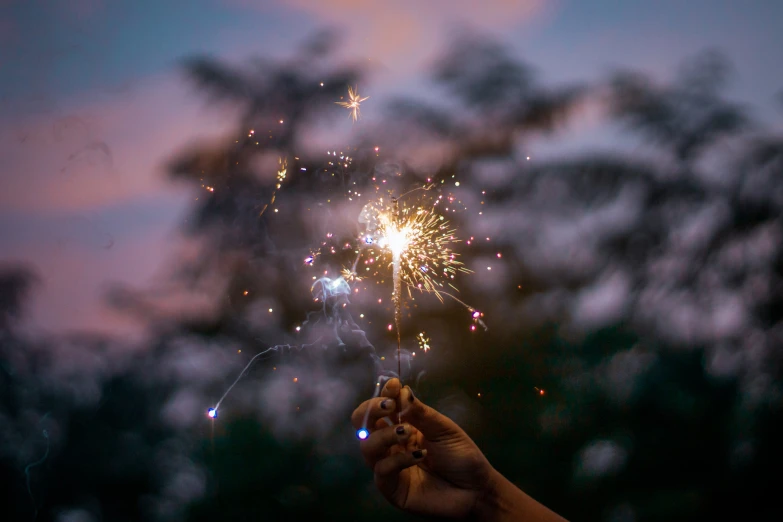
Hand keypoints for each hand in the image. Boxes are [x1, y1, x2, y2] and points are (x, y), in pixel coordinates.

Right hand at [351, 378, 493, 518]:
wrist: (475, 489)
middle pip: (363, 423)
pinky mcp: (391, 488)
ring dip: (385, 434)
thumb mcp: (443, 428)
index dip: (383, 394)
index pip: (381, 408)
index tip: (394, 385)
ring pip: (367, 446)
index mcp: (402, 425)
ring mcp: (389, 466)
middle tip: (390, 406)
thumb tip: (402, 390)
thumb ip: (420, 412)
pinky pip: (382, 470)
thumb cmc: (460, 456)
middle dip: (371, 410)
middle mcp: (390, 444)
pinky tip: (419, 455)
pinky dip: (398, 459)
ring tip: (407, 431)